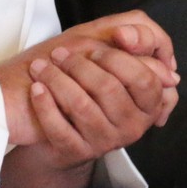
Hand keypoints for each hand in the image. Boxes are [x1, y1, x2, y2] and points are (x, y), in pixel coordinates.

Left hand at [0, 29, 177, 187]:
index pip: (143, 78)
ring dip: (56, 79)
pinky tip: (37, 88)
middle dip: (79, 64)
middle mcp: (133, 126)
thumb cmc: (93, 81)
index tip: (93, 48)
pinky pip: (60, 128)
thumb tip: (125, 35)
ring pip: (81, 105)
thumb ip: (135, 39)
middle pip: (109, 88)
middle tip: (58, 53)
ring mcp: (105, 141)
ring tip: (40, 66)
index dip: (117, 59)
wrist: (63, 123)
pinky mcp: (78, 152)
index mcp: (149, 103)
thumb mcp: (117, 57)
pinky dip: (45, 104)